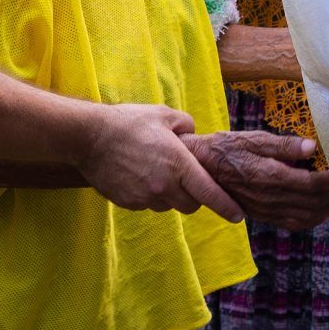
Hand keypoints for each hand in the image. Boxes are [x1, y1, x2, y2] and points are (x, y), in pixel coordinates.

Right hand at [75, 103, 243, 222]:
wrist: (90, 137)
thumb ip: (186, 125)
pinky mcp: (129, 203)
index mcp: (179, 164)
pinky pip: (148, 204)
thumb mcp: (164, 114)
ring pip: (168, 205)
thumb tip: (193, 136)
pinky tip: (139, 175)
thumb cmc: (129, 122)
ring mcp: (145, 197)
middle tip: (187, 178)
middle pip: (191, 205)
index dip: (227, 206)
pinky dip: (150, 194)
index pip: (209, 193)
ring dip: (170, 195)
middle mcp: (164, 186)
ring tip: (157, 171)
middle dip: (194, 196)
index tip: (239, 215)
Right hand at [188, 131, 328, 230]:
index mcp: (268, 176)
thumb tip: (312, 148)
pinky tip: (323, 211)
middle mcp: (269, 198)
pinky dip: (313, 220)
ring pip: (306, 216)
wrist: (200, 168)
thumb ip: (283, 145)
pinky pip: (293, 224)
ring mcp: (266, 210)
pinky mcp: (263, 216)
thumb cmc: (227, 147)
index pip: (310, 184)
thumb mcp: (254, 138)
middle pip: (313, 202)